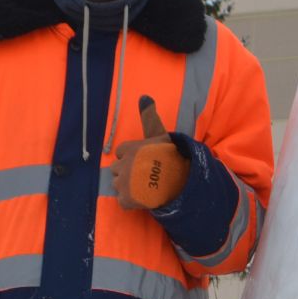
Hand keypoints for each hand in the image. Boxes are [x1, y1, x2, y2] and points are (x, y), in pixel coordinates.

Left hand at [111, 95, 188, 210]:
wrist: (181, 181)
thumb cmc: (172, 157)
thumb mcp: (161, 134)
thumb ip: (149, 117)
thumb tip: (144, 96)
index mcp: (129, 149)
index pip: (121, 153)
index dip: (131, 157)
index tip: (143, 161)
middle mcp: (122, 165)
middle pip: (117, 169)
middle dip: (127, 172)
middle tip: (144, 175)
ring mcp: (123, 184)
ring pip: (118, 185)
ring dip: (128, 187)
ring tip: (144, 188)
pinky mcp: (127, 200)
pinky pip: (123, 201)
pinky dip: (132, 202)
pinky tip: (144, 198)